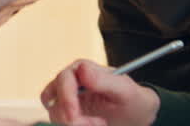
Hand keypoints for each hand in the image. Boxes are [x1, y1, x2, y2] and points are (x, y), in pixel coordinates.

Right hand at [39, 59, 159, 125]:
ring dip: (75, 124)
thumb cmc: (133, 100)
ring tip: (98, 125)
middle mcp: (70, 82)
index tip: (75, 116)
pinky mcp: (68, 114)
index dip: (66, 98)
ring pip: (55, 113)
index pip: (63, 80)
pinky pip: (60, 122)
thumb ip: (104, 80)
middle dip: (69, 116)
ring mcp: (67, 99)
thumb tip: (81, 69)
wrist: (137, 118)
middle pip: (52, 98)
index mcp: (82, 69)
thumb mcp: (125, 91)